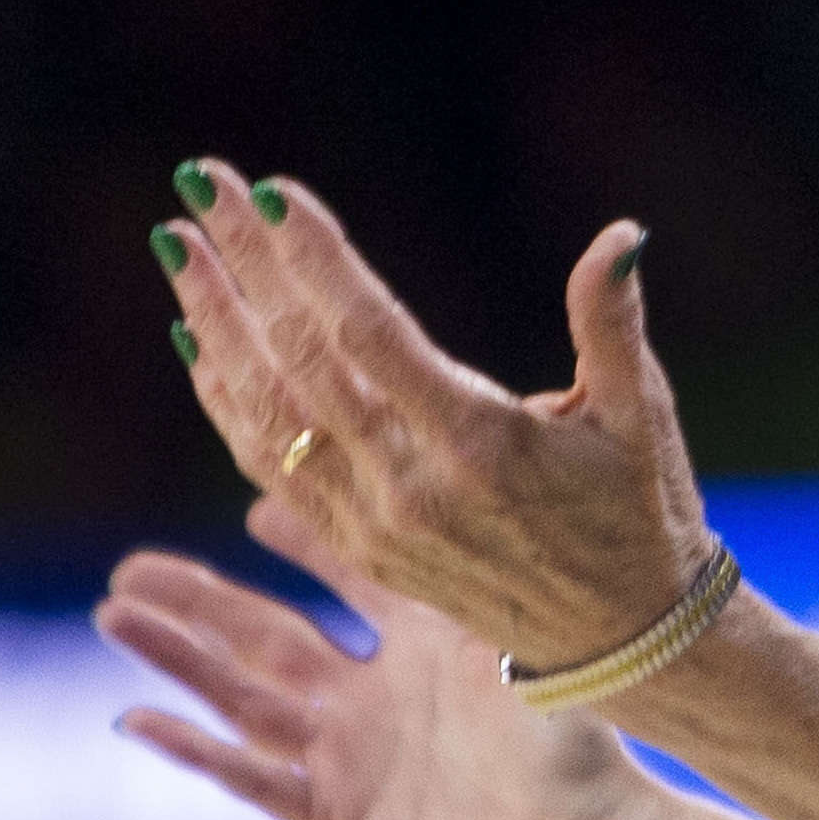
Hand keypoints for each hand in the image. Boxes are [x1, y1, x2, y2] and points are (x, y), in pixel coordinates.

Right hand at [95, 491, 650, 819]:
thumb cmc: (578, 746)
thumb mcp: (521, 638)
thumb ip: (475, 572)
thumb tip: (461, 484)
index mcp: (426, 649)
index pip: (349, 576)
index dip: (303, 541)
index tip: (257, 504)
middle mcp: (378, 702)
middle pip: (266, 639)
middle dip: (197, 602)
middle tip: (128, 568)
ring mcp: (354, 761)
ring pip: (243, 701)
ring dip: (178, 660)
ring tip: (113, 614)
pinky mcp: (342, 819)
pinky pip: (256, 781)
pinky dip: (198, 751)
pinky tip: (139, 719)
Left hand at [150, 156, 710, 673]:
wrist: (621, 637)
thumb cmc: (640, 509)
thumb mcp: (640, 414)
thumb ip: (613, 320)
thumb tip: (622, 231)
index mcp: (481, 443)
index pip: (369, 334)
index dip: (312, 260)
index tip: (266, 192)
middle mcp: (413, 487)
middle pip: (301, 360)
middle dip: (244, 266)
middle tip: (199, 182)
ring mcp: (376, 523)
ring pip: (268, 414)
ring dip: (216, 326)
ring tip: (178, 250)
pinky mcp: (360, 548)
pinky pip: (272, 468)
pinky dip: (228, 403)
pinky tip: (199, 345)